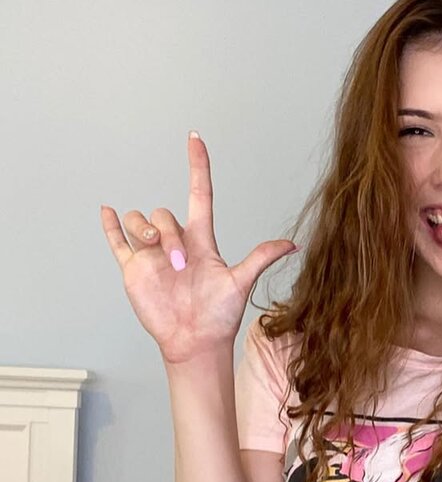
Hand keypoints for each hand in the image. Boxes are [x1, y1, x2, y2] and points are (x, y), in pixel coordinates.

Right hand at [100, 132, 297, 364]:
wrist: (195, 342)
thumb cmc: (219, 316)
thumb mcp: (240, 283)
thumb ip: (261, 259)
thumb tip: (293, 244)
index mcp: (201, 241)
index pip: (198, 194)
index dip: (197, 167)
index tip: (195, 139)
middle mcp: (176, 243)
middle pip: (164, 214)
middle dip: (168, 233)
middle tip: (178, 264)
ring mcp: (153, 255)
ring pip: (139, 221)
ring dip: (142, 229)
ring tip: (153, 251)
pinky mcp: (135, 269)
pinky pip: (118, 242)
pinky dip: (111, 226)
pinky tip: (107, 212)